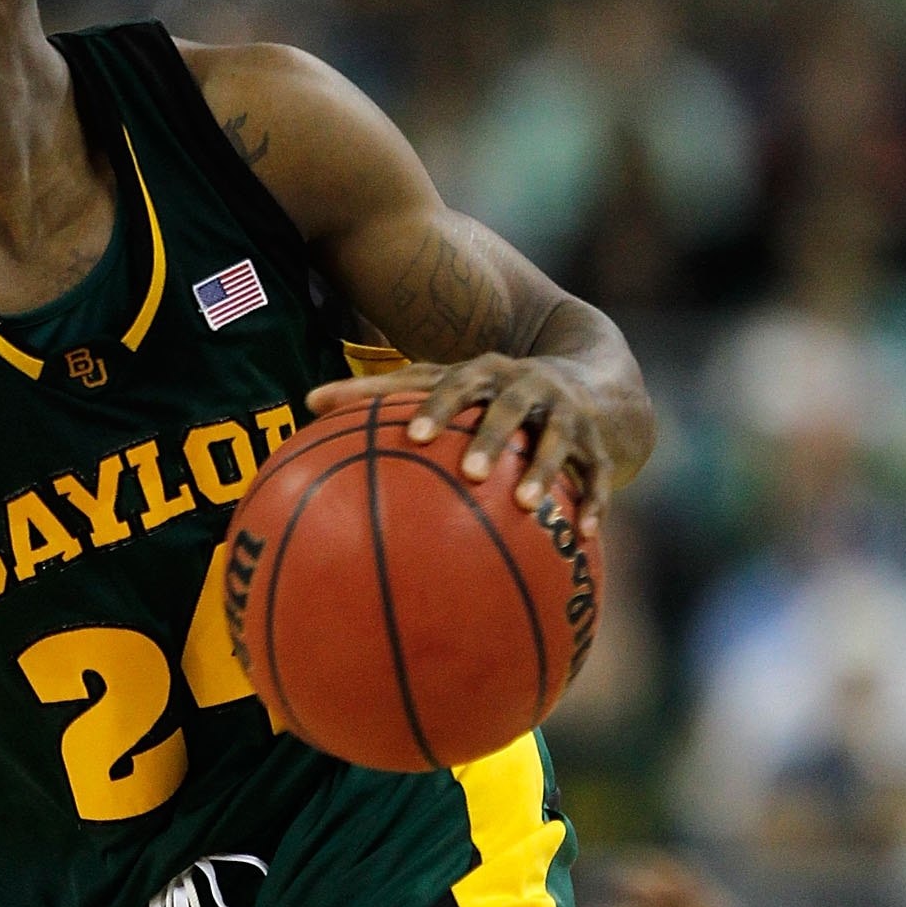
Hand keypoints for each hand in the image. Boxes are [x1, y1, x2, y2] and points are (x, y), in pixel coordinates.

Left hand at [307, 355, 618, 536]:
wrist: (588, 381)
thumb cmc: (489, 393)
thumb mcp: (443, 383)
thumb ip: (380, 394)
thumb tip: (306, 402)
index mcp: (486, 372)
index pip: (457, 383)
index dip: (438, 406)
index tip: (415, 436)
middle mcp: (529, 386)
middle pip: (511, 407)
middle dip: (494, 437)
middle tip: (472, 472)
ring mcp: (568, 414)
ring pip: (558, 441)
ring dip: (545, 471)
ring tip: (525, 505)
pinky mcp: (599, 444)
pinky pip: (598, 475)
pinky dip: (595, 501)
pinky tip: (586, 533)